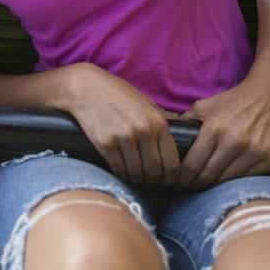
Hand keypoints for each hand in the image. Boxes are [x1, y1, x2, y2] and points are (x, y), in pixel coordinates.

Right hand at [62, 63, 178, 185]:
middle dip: (154, 180)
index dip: (171, 176)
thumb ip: (163, 119)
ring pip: (136, 173)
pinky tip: (123, 170)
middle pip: (155, 171)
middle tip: (151, 181)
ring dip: (137, 179)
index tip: (166, 179)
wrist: (86, 88)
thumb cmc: (117, 94)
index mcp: (158, 122)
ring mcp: (123, 138)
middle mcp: (143, 131)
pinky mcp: (105, 144)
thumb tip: (183, 133)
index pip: (172, 162)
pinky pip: (118, 168)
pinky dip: (122, 173)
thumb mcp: (146, 102)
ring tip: (137, 177)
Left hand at [176, 75, 269, 188]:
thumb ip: (186, 121)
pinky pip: (249, 178)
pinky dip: (237, 180)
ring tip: (207, 185)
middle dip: (196, 184)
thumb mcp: (205, 105)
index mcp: (215, 129)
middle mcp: (236, 142)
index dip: (183, 178)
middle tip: (189, 187)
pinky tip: (229, 178)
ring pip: (229, 181)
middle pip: (209, 176)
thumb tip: (168, 137)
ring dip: (216, 184)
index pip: (193, 165)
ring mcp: (257, 152)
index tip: (178, 182)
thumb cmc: (235, 101)